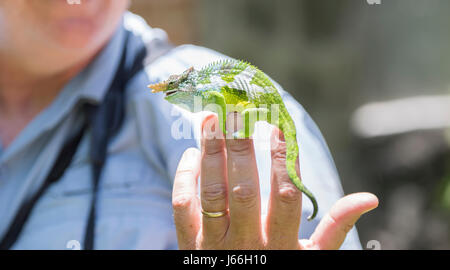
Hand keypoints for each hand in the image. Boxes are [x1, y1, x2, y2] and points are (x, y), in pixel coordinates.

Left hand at [172, 114, 377, 249]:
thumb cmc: (281, 269)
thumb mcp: (312, 258)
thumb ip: (336, 228)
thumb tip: (369, 198)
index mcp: (283, 245)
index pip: (285, 194)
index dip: (283, 158)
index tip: (277, 124)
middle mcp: (248, 244)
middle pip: (244, 190)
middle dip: (241, 147)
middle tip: (236, 109)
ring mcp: (216, 246)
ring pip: (212, 194)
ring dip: (211, 154)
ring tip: (210, 119)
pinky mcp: (190, 246)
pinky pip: (183, 210)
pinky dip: (184, 180)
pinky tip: (190, 155)